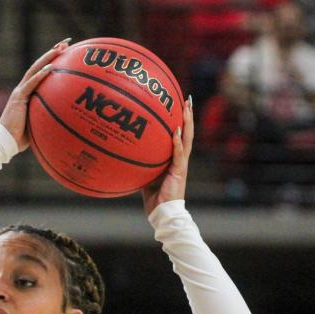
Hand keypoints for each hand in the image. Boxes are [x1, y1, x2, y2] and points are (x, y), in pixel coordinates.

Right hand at [0, 39, 70, 150]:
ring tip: (60, 48)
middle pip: (38, 65)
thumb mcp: (36, 123)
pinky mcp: (18, 98)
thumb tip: (64, 117)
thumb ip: (46, 115)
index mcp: (26, 93)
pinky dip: (41, 75)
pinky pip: (31, 84)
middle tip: (66, 42)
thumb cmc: (20, 137)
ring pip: (35, 70)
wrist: (4, 142)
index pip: (40, 72)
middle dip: (52, 52)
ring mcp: (19, 92)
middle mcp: (22, 89)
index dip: (51, 60)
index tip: (65, 52)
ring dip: (48, 58)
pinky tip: (51, 67)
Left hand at [142, 95, 193, 215]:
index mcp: (174, 160)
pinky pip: (178, 154)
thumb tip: (127, 155)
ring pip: (187, 139)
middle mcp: (180, 159)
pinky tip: (175, 131)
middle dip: (188, 115)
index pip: (180, 136)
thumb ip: (141, 165)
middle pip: (187, 132)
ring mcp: (181, 164)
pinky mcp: (179, 171)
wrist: (163, 213)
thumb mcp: (146, 178)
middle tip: (187, 99)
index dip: (181, 121)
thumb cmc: (154, 199)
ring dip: (187, 123)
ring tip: (186, 107)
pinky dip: (176, 142)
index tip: (179, 105)